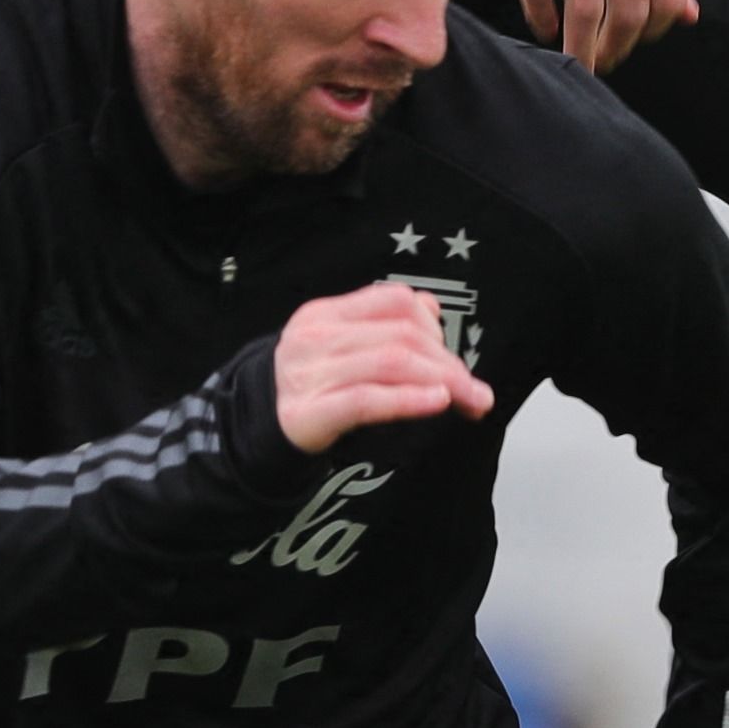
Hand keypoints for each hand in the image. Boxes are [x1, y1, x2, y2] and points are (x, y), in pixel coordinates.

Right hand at [271, 280, 493, 452]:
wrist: (255, 427)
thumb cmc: (310, 386)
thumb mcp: (340, 344)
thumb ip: (381, 324)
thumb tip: (432, 308)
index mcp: (325, 313)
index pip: (394, 301)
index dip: (436, 325)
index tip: (457, 359)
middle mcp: (316, 337)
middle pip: (401, 334)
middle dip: (448, 363)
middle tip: (474, 392)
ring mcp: (311, 374)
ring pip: (392, 363)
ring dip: (442, 381)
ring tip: (468, 401)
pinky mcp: (310, 412)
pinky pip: (368, 399)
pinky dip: (409, 399)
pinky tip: (437, 402)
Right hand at [518, 0, 698, 76]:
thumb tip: (691, 16)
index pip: (668, 1)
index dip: (655, 30)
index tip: (641, 40)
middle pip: (628, 13)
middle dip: (616, 47)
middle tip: (606, 60)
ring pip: (586, 10)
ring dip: (581, 46)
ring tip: (578, 60)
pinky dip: (541, 16)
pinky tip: (545, 29)